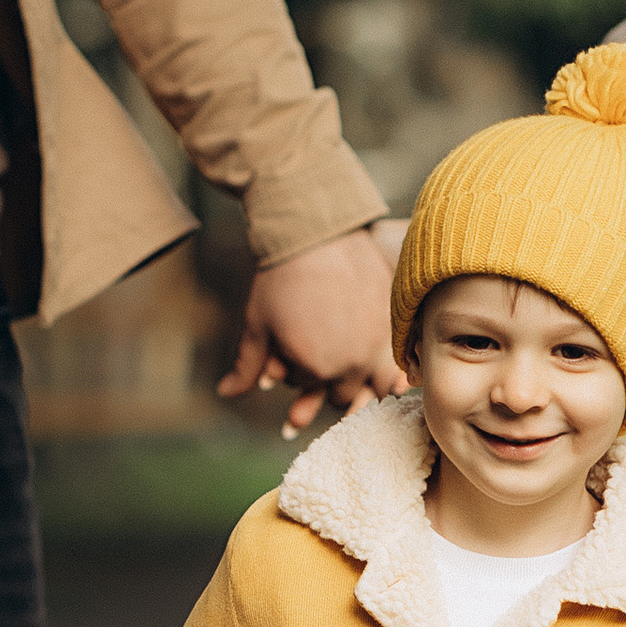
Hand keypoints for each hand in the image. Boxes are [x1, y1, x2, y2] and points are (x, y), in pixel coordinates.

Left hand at [217, 220, 406, 435]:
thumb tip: (225, 394)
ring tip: (357, 381)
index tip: (292, 358)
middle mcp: (351, 363)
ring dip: (365, 388)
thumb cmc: (281, 277)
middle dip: (328, 384)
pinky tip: (394, 382)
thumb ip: (247, 366)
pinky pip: (401, 364)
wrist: (317, 232)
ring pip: (375, 387)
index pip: (308, 385)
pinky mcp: (396, 325)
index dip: (297, 372)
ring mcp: (379, 345)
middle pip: (342, 393)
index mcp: (316, 367)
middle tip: (325, 373)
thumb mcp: (258, 325)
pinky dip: (396, 375)